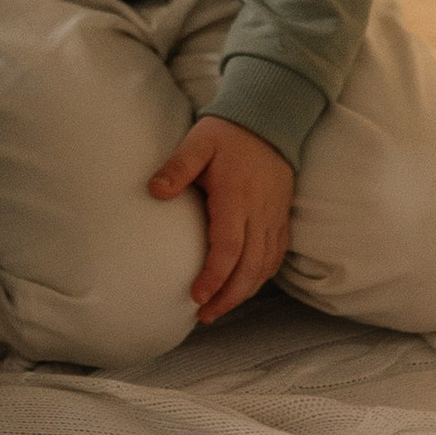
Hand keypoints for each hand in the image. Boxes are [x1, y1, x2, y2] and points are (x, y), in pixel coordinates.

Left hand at [147, 115, 295, 324]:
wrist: (269, 119)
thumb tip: (154, 191)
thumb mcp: (197, 143)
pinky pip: (276, 256)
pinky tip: (245, 285)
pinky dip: (262, 276)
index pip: (229, 249)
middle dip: (228, 297)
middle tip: (205, 315)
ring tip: (220, 307)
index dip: (214, 277)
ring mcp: (274, 217)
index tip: (196, 297)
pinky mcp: (282, 217)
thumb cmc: (227, 133)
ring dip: (244, 292)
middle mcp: (259, 214)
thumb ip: (177, 168)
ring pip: (265, 266)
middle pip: (250, 268)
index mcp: (236, 198)